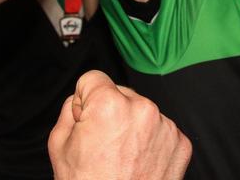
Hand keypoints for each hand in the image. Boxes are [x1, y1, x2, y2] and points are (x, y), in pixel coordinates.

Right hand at [48, 71, 191, 179]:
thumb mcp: (59, 146)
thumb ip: (68, 111)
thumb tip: (79, 99)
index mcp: (109, 105)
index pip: (93, 78)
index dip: (83, 100)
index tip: (84, 118)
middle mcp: (142, 109)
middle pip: (121, 93)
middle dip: (111, 112)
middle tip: (103, 145)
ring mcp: (165, 126)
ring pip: (142, 111)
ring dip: (133, 126)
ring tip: (122, 157)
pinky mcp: (181, 142)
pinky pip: (161, 129)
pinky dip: (151, 142)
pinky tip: (139, 162)